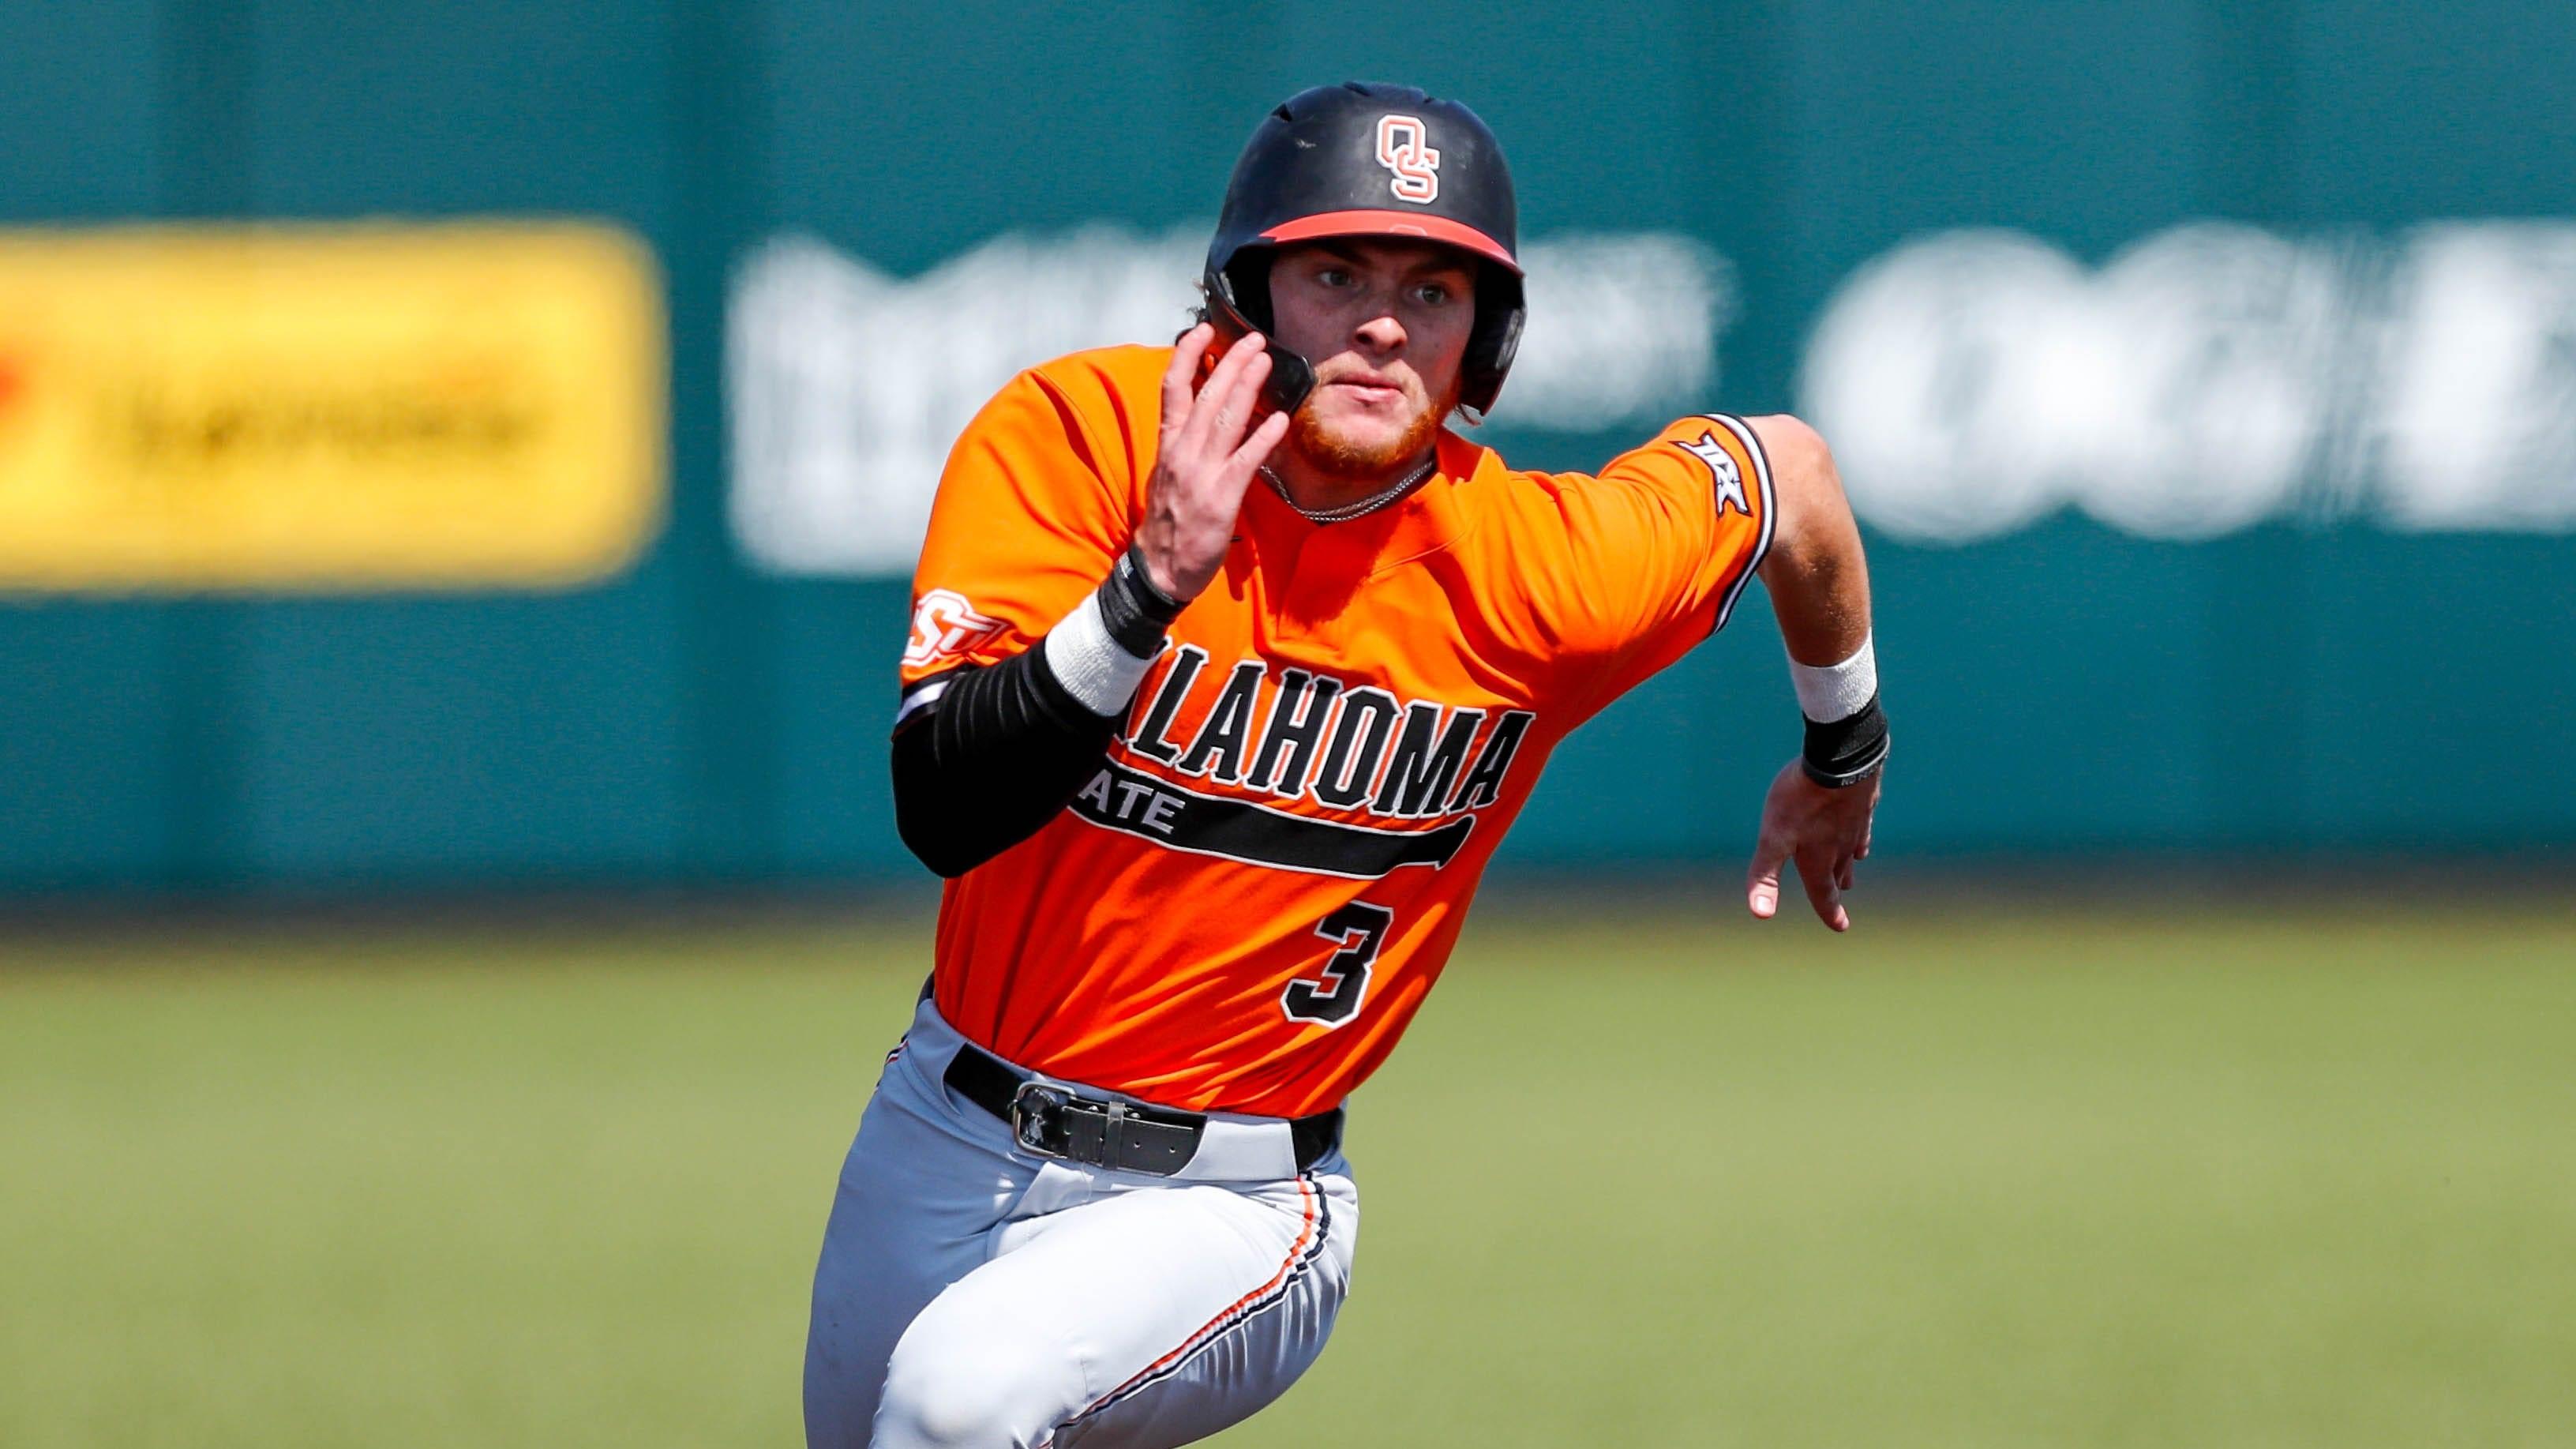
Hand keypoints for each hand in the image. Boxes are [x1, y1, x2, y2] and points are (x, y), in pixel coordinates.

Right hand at [1136, 323, 1292, 601]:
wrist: (1160, 569)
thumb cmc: (1168, 521)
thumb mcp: (1168, 473)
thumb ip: (1186, 443)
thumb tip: (1207, 413)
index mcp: (1168, 444)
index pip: (1173, 389)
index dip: (1187, 355)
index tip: (1203, 330)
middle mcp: (1182, 452)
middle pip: (1206, 395)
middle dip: (1230, 362)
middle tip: (1254, 338)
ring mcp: (1201, 473)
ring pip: (1226, 419)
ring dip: (1248, 386)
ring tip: (1266, 361)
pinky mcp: (1221, 497)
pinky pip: (1246, 460)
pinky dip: (1264, 437)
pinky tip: (1280, 419)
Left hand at [1745, 759, 1879, 930]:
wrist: (1839, 759)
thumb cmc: (1801, 800)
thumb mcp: (1774, 838)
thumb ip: (1765, 875)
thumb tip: (1761, 914)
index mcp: (1819, 859)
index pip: (1824, 894)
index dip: (1830, 913)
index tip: (1841, 926)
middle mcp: (1841, 847)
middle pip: (1838, 874)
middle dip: (1836, 890)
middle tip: (1839, 905)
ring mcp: (1855, 824)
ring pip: (1852, 852)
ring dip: (1848, 866)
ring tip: (1849, 876)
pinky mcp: (1863, 802)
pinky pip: (1862, 826)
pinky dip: (1860, 838)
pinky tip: (1860, 836)